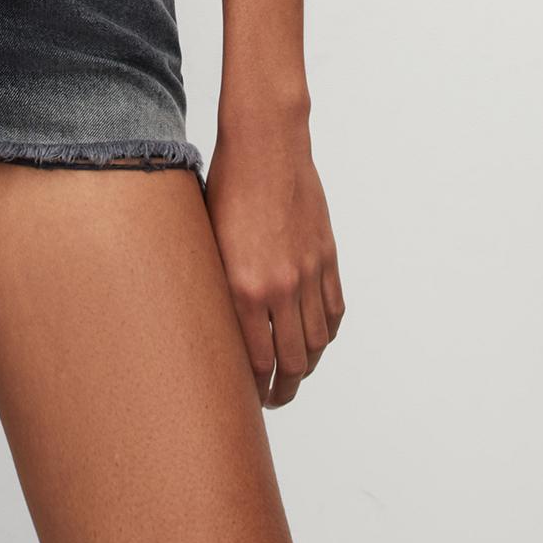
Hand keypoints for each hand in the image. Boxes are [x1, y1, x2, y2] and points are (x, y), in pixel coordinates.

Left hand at [204, 115, 343, 406]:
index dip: (253, 388)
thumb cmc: (226, 185)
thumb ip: (216, 285)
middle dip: (283, 389)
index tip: (246, 397)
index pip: (253, 361)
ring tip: (294, 375)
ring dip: (307, 366)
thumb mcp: (208, 239)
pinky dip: (327, 333)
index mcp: (242, 286)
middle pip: (290, 362)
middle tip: (273, 398)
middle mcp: (279, 286)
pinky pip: (334, 312)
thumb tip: (214, 324)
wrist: (265, 143)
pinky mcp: (327, 257)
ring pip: (317, 343)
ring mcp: (308, 272)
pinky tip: (316, 340)